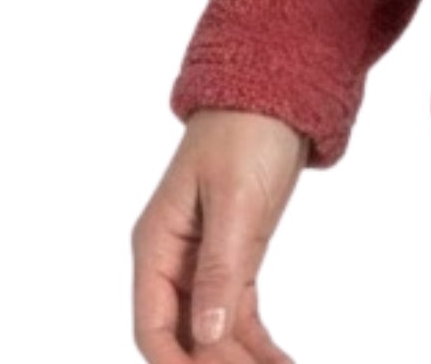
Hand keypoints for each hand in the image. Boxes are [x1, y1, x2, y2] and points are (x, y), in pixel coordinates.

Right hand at [132, 108, 309, 361]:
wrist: (276, 93)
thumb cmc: (246, 131)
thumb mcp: (234, 199)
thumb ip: (219, 266)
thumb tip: (206, 334)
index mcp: (156, 244)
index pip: (152, 326)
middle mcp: (173, 260)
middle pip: (183, 336)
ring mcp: (203, 261)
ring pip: (213, 330)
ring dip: (239, 359)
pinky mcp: (235, 256)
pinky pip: (240, 311)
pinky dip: (256, 341)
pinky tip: (278, 361)